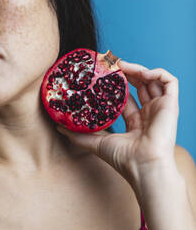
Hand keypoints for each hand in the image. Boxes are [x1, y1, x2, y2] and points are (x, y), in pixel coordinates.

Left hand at [57, 59, 179, 187]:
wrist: (144, 167)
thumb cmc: (124, 159)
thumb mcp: (96, 143)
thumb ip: (78, 135)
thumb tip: (58, 127)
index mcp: (136, 122)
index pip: (127, 97)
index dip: (116, 84)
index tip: (104, 73)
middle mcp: (149, 113)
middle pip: (139, 85)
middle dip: (126, 72)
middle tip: (111, 63)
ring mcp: (161, 108)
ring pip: (152, 80)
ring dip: (138, 69)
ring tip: (121, 64)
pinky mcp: (171, 104)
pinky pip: (169, 81)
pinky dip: (156, 73)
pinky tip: (141, 72)